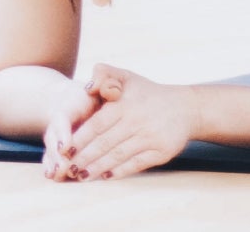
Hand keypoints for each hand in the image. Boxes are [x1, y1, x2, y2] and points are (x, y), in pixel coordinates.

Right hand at [40, 75, 104, 180]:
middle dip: (58, 155)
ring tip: (57, 175)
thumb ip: (104, 83)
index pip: (62, 120)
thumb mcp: (98, 87)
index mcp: (68, 107)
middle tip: (63, 168)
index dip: (63, 134)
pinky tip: (53, 177)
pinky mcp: (56, 146)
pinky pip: (51, 156)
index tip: (65, 147)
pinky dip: (51, 166)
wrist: (71, 98)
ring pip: (51, 149)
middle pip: (54, 139)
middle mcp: (58, 123)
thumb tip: (108, 87)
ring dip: (54, 163)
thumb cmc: (91, 94)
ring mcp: (55, 135)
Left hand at [53, 64, 198, 180]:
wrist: (185, 107)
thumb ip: (103, 73)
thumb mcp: (125, 76)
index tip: (63, 150)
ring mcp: (150, 138)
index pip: (95, 125)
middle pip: (104, 143)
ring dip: (98, 168)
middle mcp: (136, 122)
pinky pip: (137, 164)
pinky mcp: (161, 151)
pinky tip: (106, 177)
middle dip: (84, 158)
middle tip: (67, 168)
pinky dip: (121, 171)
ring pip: (118, 156)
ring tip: (81, 176)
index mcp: (123, 105)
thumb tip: (88, 87)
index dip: (79, 139)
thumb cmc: (147, 92)